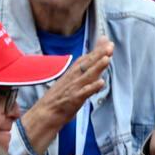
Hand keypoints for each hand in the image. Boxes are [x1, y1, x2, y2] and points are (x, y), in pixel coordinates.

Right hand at [19, 38, 112, 152]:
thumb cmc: (58, 100)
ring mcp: (73, 89)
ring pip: (87, 76)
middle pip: (87, 64)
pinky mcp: (73, 100)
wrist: (44, 114)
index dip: (96, 50)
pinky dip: (92, 88)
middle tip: (110, 45)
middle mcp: (72, 79)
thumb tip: (92, 67)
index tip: (106, 40)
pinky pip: (84, 93)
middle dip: (99, 54)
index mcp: (71, 74)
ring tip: (107, 59)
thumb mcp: (69, 83)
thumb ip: (82, 74)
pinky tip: (101, 83)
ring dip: (97, 67)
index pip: (85, 59)